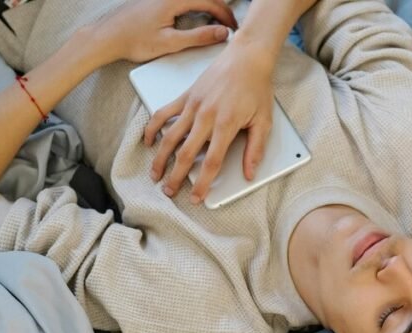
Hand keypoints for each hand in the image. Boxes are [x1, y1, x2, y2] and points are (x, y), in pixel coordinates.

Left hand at [92, 0, 237, 64]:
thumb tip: (221, 33)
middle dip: (220, 10)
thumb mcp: (170, 43)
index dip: (226, 16)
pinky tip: (198, 18)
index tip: (234, 28)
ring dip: (208, 7)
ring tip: (217, 24)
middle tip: (229, 27)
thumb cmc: (133, 40)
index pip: (211, 2)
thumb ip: (198, 37)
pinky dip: (196, 6)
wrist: (107, 36)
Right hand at [144, 39, 275, 203]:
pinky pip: (164, 114)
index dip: (202, 183)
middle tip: (169, 192)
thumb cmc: (257, 87)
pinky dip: (152, 128)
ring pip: (170, 137)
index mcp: (225, 125)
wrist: (247, 56)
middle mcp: (205, 117)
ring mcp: (192, 106)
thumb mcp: (263, 121)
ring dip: (160, 158)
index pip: (211, 162)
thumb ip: (255, 149)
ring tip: (154, 174)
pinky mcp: (185, 96)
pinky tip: (147, 142)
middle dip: (176, 176)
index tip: (196, 197)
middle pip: (186, 154)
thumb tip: (249, 173)